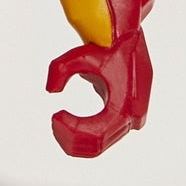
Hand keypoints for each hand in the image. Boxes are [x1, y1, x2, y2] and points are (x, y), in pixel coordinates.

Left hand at [45, 30, 151, 157]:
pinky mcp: (129, 118)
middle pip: (97, 145)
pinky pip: (106, 137)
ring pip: (101, 145)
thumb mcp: (79, 55)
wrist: (128, 39)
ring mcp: (134, 119)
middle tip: (54, 123)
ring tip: (58, 123)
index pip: (96, 135)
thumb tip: (50, 91)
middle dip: (70, 138)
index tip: (56, 116)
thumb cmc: (106, 47)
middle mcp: (134, 116)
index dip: (72, 132)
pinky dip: (85, 135)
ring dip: (76, 139)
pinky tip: (68, 123)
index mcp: (127, 104)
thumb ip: (60, 69)